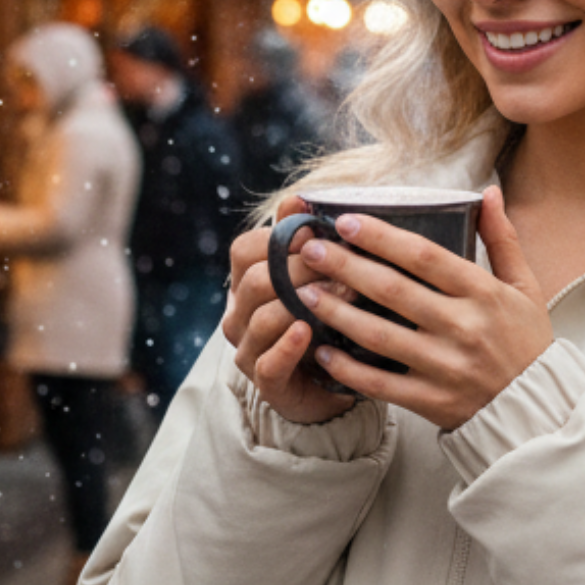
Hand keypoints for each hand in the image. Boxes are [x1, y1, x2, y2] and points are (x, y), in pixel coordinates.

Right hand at [223, 196, 359, 424]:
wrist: (332, 385)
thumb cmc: (324, 322)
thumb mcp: (316, 278)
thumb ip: (303, 240)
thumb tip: (298, 198)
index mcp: (246, 285)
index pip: (244, 250)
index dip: (279, 239)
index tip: (316, 234)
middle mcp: (239, 317)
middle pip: (257, 281)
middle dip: (302, 269)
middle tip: (343, 266)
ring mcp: (248, 351)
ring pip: (264, 318)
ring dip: (306, 303)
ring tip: (345, 295)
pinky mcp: (267, 384)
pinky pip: (269, 362)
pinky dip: (288, 345)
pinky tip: (308, 331)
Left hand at [293, 186, 551, 432]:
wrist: (536, 410)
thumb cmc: (527, 342)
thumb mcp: (525, 287)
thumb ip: (502, 239)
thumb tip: (488, 192)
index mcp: (483, 293)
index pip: (424, 257)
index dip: (381, 237)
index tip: (345, 222)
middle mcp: (463, 327)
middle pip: (392, 291)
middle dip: (345, 266)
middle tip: (309, 248)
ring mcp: (446, 366)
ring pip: (379, 336)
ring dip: (336, 312)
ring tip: (302, 292)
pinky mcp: (433, 401)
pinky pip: (381, 384)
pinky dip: (347, 368)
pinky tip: (321, 349)